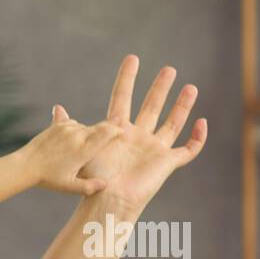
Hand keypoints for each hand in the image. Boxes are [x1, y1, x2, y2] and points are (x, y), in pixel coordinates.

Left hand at [20, 107, 122, 195]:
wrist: (25, 166)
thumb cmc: (48, 179)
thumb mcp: (69, 187)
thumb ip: (89, 187)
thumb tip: (106, 184)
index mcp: (84, 150)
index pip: (107, 133)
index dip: (117, 130)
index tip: (123, 131)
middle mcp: (77, 136)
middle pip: (99, 127)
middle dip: (107, 129)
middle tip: (114, 130)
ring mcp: (67, 129)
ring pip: (85, 127)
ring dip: (88, 133)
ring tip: (86, 144)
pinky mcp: (57, 126)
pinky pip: (72, 124)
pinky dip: (75, 130)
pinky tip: (72, 140)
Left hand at [74, 55, 206, 213]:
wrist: (108, 200)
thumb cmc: (93, 177)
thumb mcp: (80, 147)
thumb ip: (70, 126)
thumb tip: (57, 108)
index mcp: (117, 131)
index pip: (122, 98)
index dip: (126, 79)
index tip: (132, 58)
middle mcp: (137, 137)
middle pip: (151, 107)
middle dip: (160, 88)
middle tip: (169, 68)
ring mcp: (153, 150)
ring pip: (172, 124)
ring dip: (182, 106)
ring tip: (191, 87)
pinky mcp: (166, 163)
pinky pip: (188, 150)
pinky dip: (197, 138)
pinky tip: (203, 122)